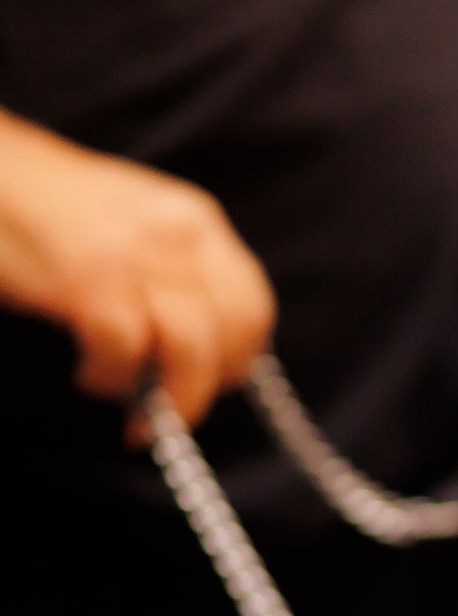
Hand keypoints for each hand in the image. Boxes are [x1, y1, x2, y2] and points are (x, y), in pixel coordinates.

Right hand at [0, 110, 273, 434]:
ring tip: (131, 409)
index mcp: (195, 219)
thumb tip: (200, 343)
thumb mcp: (135, 221)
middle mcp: (180, 234)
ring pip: (194, 354)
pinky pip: (126, 354)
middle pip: (238, 333)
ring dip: (169, 398)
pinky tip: (87, 373)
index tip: (210, 381)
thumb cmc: (47, 206)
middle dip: (210, 382)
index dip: (237, 356)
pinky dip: (109, 379)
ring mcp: (139, 257)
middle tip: (172, 403)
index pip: (254, 303)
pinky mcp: (92, 281)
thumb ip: (174, 269)